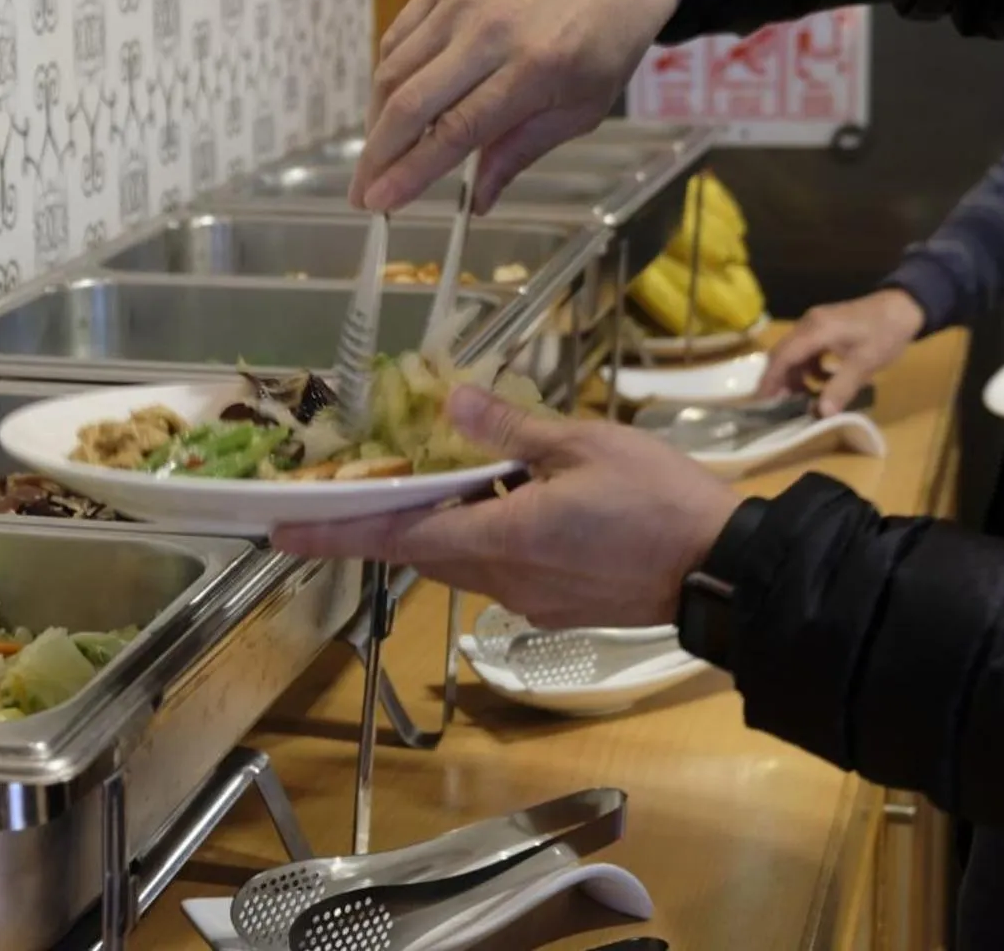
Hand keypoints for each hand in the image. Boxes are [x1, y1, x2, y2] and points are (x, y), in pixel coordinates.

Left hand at [272, 385, 741, 628]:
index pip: (396, 537)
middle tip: (345, 493)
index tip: (280, 534)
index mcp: (500, 537)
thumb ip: (512, 428)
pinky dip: (489, 534)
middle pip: (423, 551)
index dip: (334, 534)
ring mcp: (530, 597)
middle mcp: (502, 578)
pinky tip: (512, 501)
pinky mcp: (557, 603)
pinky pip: (503, 567)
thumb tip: (455, 400)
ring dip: (445, 525)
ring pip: (464, 559)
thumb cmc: (659, 500)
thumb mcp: (583, 444)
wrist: (722, 570)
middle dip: (383, 523)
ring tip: (445, 480)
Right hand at [356, 0, 682, 213]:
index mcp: (534, 69)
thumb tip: (477, 204)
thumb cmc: (602, 47)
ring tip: (378, 155)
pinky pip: (400, 37)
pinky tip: (391, 105)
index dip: (410, 171)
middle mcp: (490, 30)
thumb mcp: (578, 112)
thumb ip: (519, 153)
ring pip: (394, 69)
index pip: (455, 131)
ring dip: (377, 120)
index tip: (379, 202)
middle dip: (378, 155)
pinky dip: (388, 76)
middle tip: (361, 192)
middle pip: (411, 102)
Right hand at [759, 289, 925, 414]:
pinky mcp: (825, 327)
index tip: (763, 403)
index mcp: (815, 330)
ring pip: (795, 353)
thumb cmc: (885, 333)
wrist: (905, 306)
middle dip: (780, 381)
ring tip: (804, 399)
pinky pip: (807, 350)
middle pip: (783, 354)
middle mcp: (809, 324)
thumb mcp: (865, 363)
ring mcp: (816, 323)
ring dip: (796, 376)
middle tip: (780, 407)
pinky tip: (824, 381)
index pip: (783, 357)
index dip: (771, 381)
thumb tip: (822, 413)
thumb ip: (841, 387)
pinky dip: (809, 368)